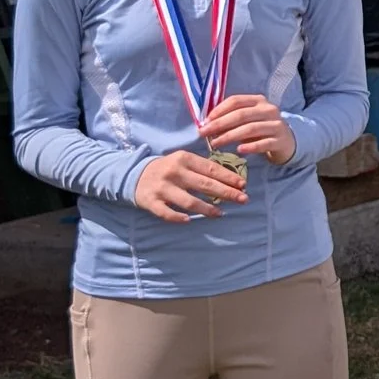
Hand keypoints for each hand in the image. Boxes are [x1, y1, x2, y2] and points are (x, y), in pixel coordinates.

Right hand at [132, 147, 249, 219]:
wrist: (134, 174)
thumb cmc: (168, 168)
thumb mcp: (183, 161)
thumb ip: (202, 167)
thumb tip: (230, 179)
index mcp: (184, 159)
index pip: (211, 169)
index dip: (229, 177)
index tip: (243, 185)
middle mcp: (174, 172)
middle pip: (204, 185)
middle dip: (226, 193)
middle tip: (243, 199)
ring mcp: (162, 188)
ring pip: (189, 201)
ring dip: (207, 208)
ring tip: (221, 213)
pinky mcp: (151, 201)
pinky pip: (166, 213)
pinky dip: (178, 217)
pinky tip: (190, 220)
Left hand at [202, 93, 294, 164]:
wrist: (286, 141)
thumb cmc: (261, 128)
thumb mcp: (249, 119)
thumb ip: (231, 118)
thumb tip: (207, 123)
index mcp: (258, 101)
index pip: (236, 101)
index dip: (219, 110)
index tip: (205, 121)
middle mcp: (268, 110)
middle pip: (241, 115)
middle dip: (220, 124)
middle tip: (204, 133)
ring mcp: (276, 125)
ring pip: (250, 129)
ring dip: (230, 136)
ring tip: (215, 144)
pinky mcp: (280, 140)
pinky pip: (263, 143)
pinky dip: (250, 146)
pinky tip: (239, 150)